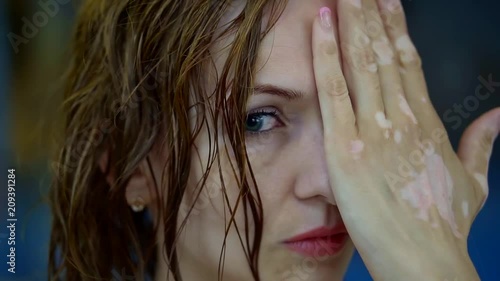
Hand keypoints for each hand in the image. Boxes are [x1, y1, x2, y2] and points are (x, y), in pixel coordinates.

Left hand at [312, 0, 499, 279]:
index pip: (409, 63)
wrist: (426, 258)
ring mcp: (374, 129)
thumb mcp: (473, 180)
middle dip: (372, 14)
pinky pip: (334, 89)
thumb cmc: (443, 224)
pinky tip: (321, 24)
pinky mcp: (346, 146)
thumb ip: (483, 142)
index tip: (388, 2)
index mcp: (427, 122)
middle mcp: (402, 117)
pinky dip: (326, 53)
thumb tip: (499, 115)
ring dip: (350, 21)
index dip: (396, 29)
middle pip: (385, 53)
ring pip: (361, 61)